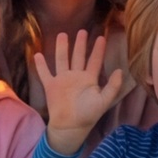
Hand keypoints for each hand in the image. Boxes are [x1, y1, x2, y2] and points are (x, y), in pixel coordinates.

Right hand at [31, 28, 127, 152]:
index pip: (94, 61)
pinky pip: (45, 73)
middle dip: (80, 44)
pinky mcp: (51, 86)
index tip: (101, 37)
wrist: (70, 127)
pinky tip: (38, 54)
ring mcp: (63, 80)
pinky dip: (41, 65)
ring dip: (62, 48)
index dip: (98, 50)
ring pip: (62, 60)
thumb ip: (113, 86)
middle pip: (78, 56)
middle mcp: (76, 77)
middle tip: (83, 31)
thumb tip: (120, 71)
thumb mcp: (104, 101)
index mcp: (89, 79)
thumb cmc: (88, 115)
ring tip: (62, 35)